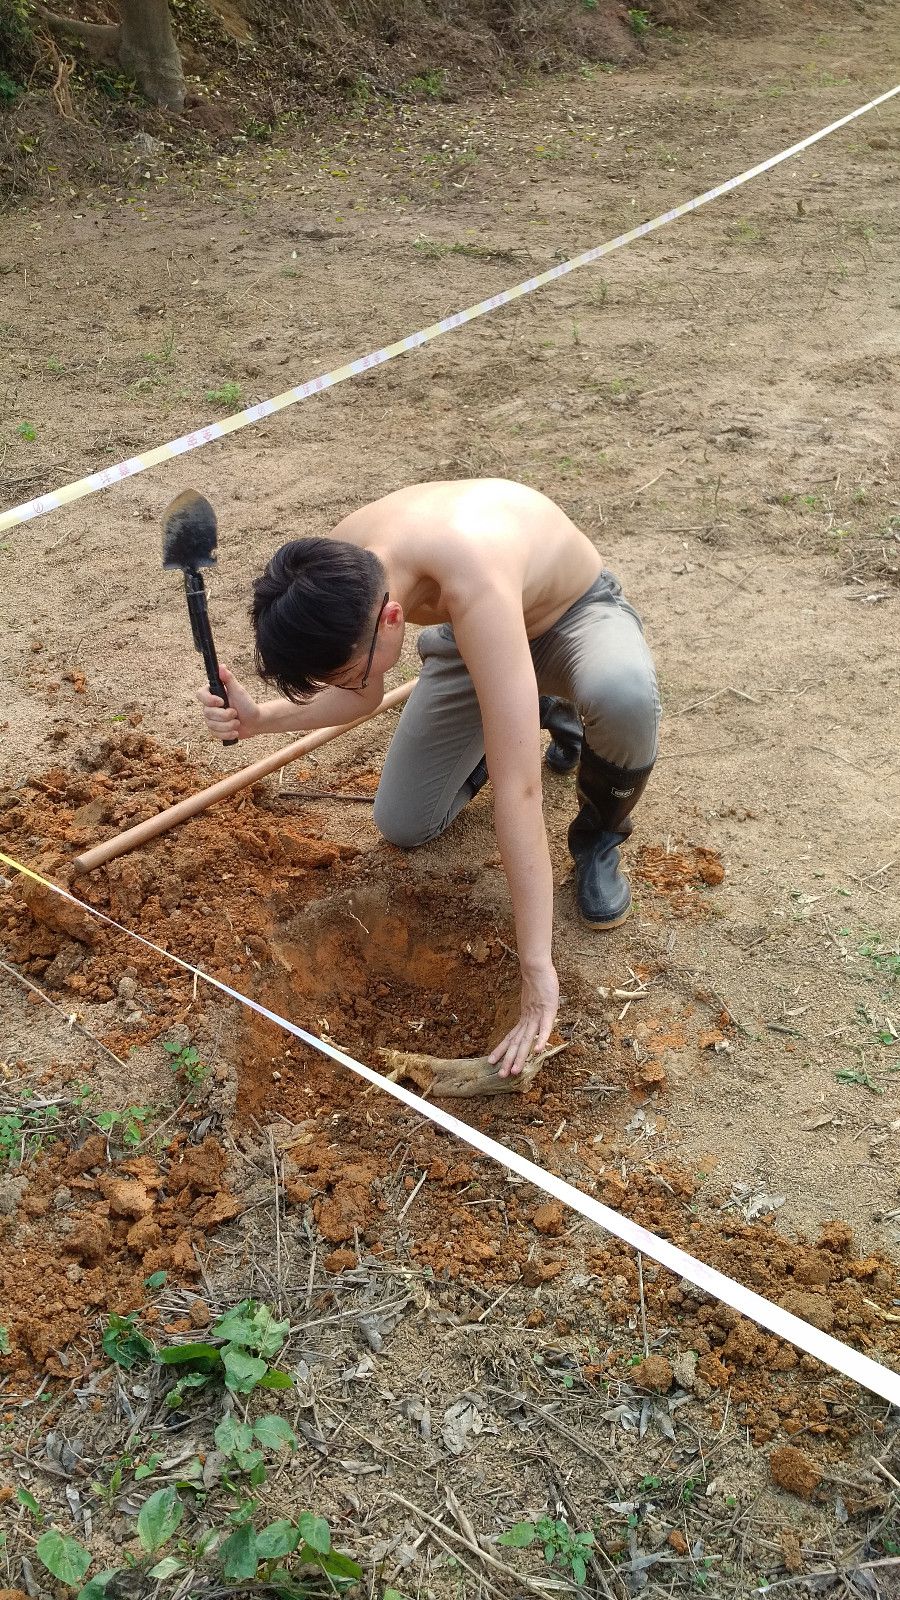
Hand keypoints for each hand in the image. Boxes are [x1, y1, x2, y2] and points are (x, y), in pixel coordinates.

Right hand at [195, 665, 261, 741]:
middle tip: (235, 713)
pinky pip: (216, 734)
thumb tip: (221, 666)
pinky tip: (235, 731)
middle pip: (207, 713)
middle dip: (224, 715)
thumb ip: (229, 679)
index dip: (209, 700)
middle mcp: (209, 707)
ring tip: (237, 722)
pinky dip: (227, 734)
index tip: (221, 701)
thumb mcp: (239, 690)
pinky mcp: (215, 730)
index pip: (200, 695)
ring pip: (212, 725)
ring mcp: (211, 719)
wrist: (254, 721)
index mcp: (213, 694)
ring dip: (228, 725)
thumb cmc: (247, 704)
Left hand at [489, 961, 558, 1078]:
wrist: (537, 966)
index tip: (492, 1062)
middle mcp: (528, 1020)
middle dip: (509, 1060)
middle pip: (517, 1043)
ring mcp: (538, 1016)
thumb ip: (533, 1012)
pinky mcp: (548, 1010)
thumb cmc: (538, 982)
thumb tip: (529, 1020)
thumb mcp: (535, 1002)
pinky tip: (536, 1051)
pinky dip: (541, 1039)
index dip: (502, 1050)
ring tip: (514, 1070)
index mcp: (524, 1018)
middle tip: (501, 1075)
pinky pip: (544, 1028)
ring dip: (521, 1056)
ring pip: (527, 1039)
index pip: (511, 1038)